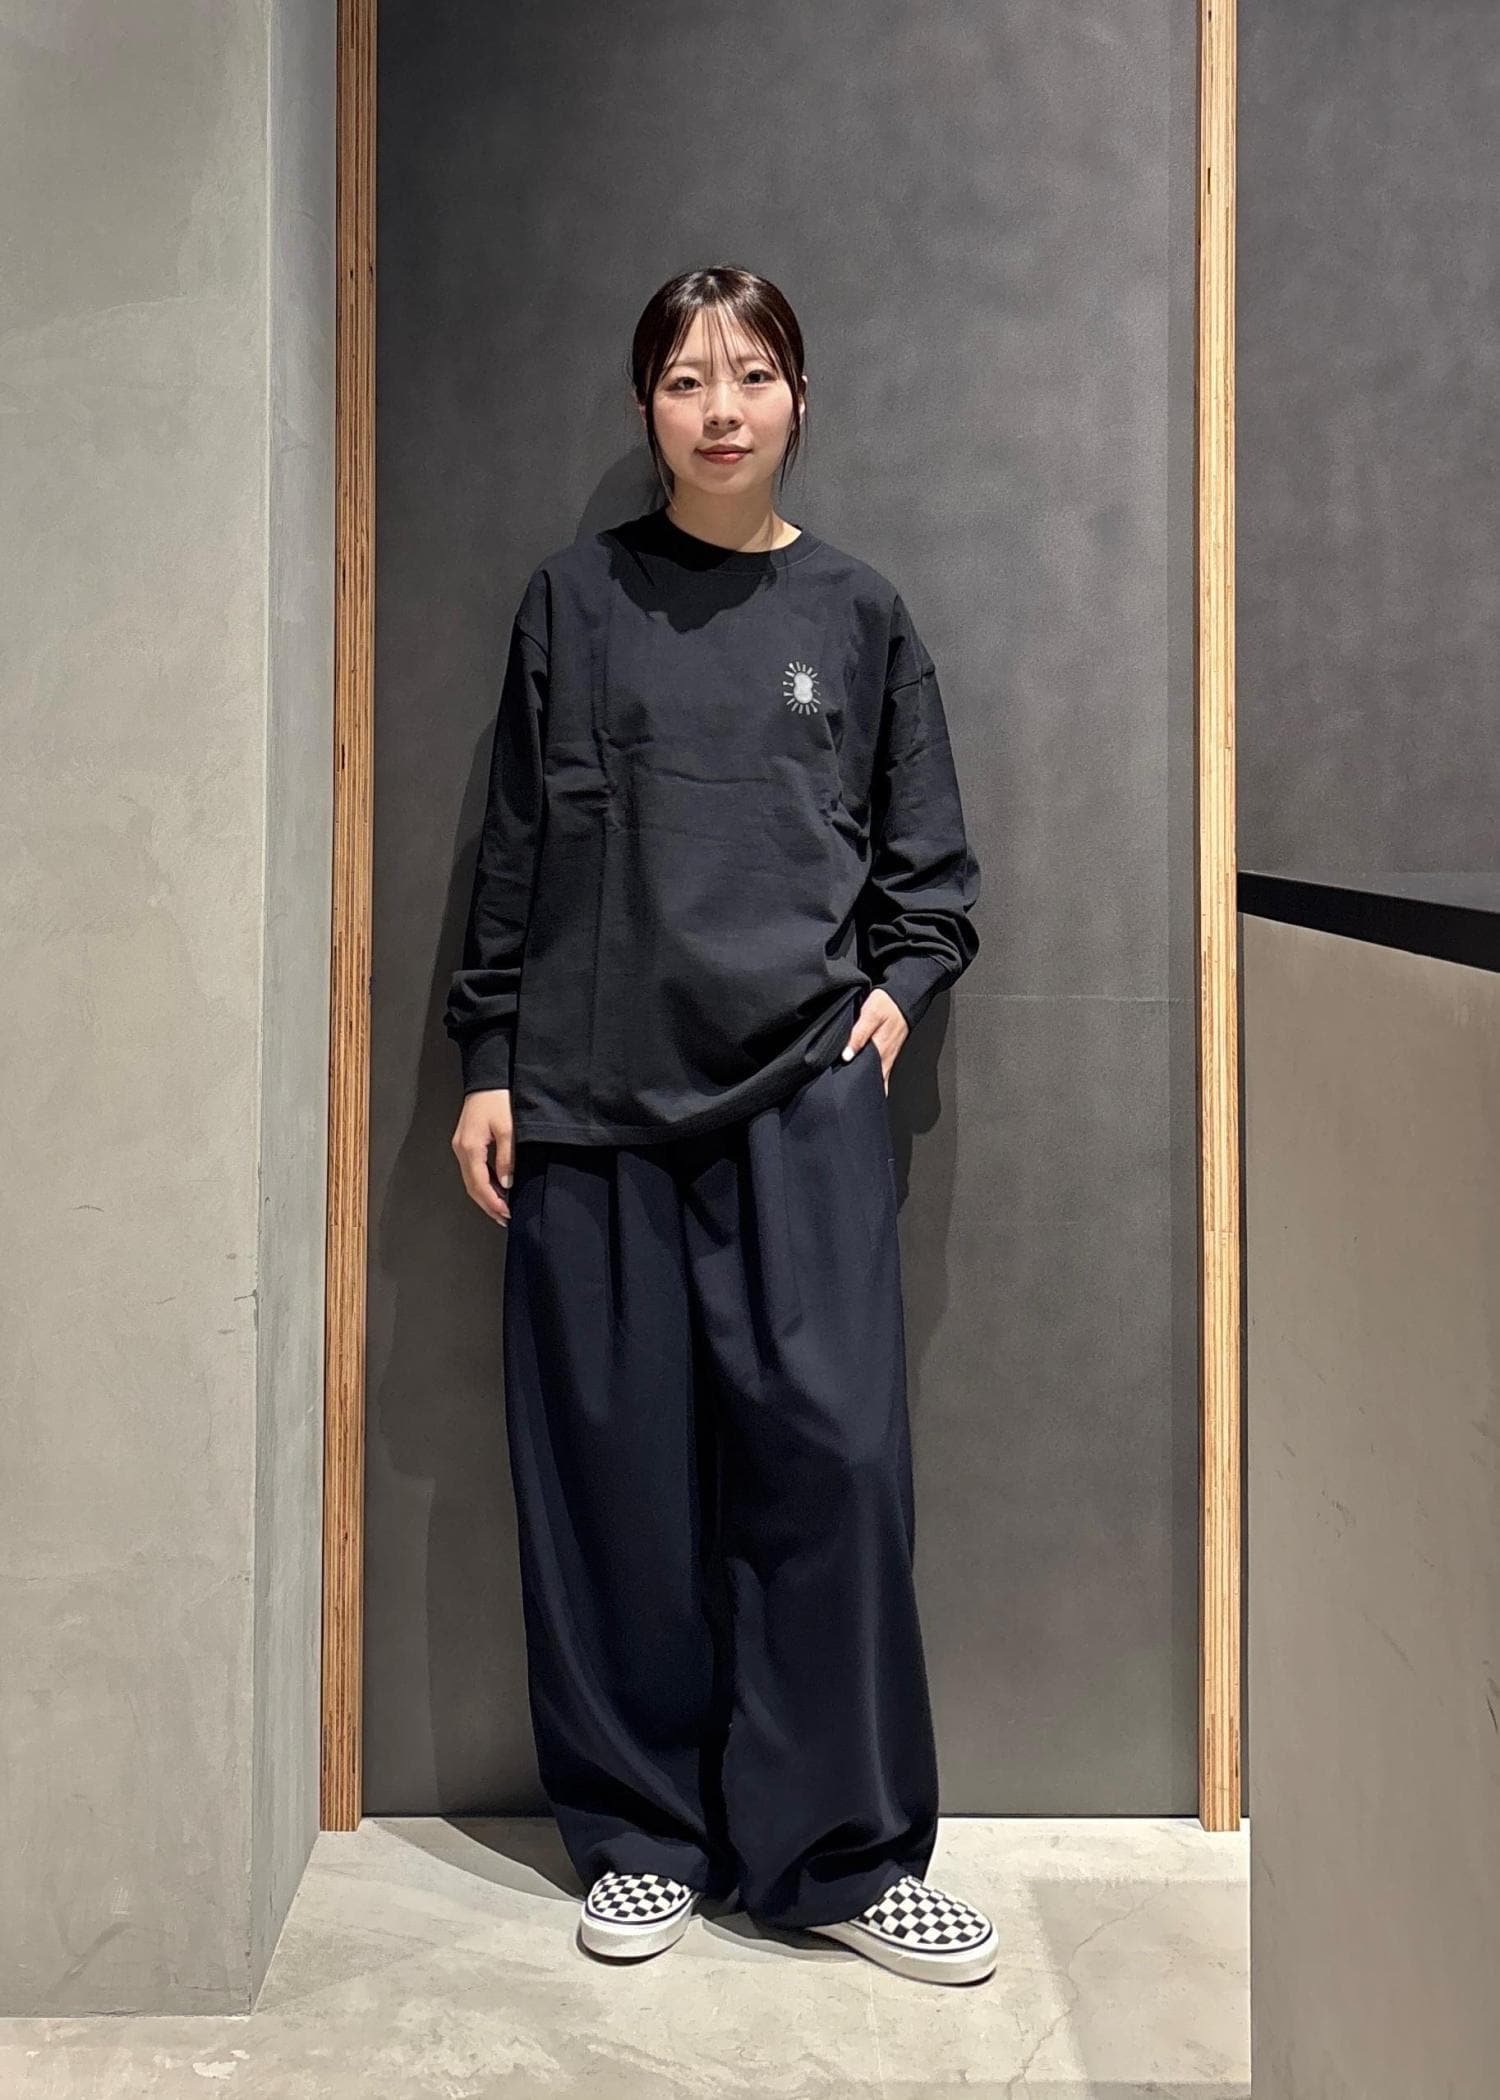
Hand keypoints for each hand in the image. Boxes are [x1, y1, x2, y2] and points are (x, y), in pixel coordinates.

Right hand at [452, 1088, 514, 1224]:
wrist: (487, 1080)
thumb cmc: (497, 1100)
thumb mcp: (508, 1129)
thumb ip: (506, 1158)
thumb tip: (506, 1183)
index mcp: (470, 1147)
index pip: (479, 1184)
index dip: (493, 1202)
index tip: (506, 1213)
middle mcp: (461, 1149)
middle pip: (471, 1186)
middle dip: (488, 1205)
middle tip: (504, 1218)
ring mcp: (461, 1146)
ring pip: (470, 1180)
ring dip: (485, 1196)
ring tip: (501, 1209)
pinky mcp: (465, 1143)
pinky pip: (472, 1170)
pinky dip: (483, 1183)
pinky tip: (495, 1189)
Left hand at [840, 988, 907, 1091]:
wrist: (905, 997)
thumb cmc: (887, 1004)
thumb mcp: (870, 1015)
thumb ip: (858, 1035)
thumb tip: (846, 1056)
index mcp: (880, 1051)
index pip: (869, 1078)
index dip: (859, 1090)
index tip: (846, 1098)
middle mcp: (886, 1058)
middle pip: (874, 1083)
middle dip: (862, 1093)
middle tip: (847, 1102)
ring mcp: (888, 1056)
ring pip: (878, 1078)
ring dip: (868, 1086)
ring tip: (854, 1096)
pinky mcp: (889, 1052)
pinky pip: (881, 1071)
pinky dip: (874, 1078)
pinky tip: (864, 1081)